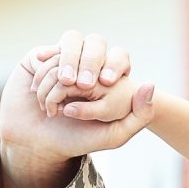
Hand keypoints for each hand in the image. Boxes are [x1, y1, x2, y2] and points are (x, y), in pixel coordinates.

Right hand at [28, 31, 156, 143]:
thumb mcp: (117, 135)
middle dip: (88, 62)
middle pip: (95, 43)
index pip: (119, 57)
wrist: (45, 144)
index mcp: (110, 77)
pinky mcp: (41, 59)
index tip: (107, 83)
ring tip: (57, 98)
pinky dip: (44, 70)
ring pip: (70, 46)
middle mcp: (88, 63)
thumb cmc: (83, 140)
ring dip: (65, 67)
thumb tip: (150, 85)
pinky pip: (47, 54)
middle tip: (77, 84)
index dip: (114, 65)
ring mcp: (65, 59)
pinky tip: (38, 90)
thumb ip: (140, 115)